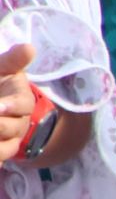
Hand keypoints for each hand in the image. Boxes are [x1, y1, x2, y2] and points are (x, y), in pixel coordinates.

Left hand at [0, 43, 36, 162]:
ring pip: (5, 149)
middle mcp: (18, 123)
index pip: (22, 105)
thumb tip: (29, 47)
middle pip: (11, 128)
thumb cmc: (0, 82)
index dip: (11, 106)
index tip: (0, 106)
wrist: (1, 99)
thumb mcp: (2, 68)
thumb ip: (13, 60)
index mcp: (21, 101)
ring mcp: (10, 140)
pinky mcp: (2, 151)